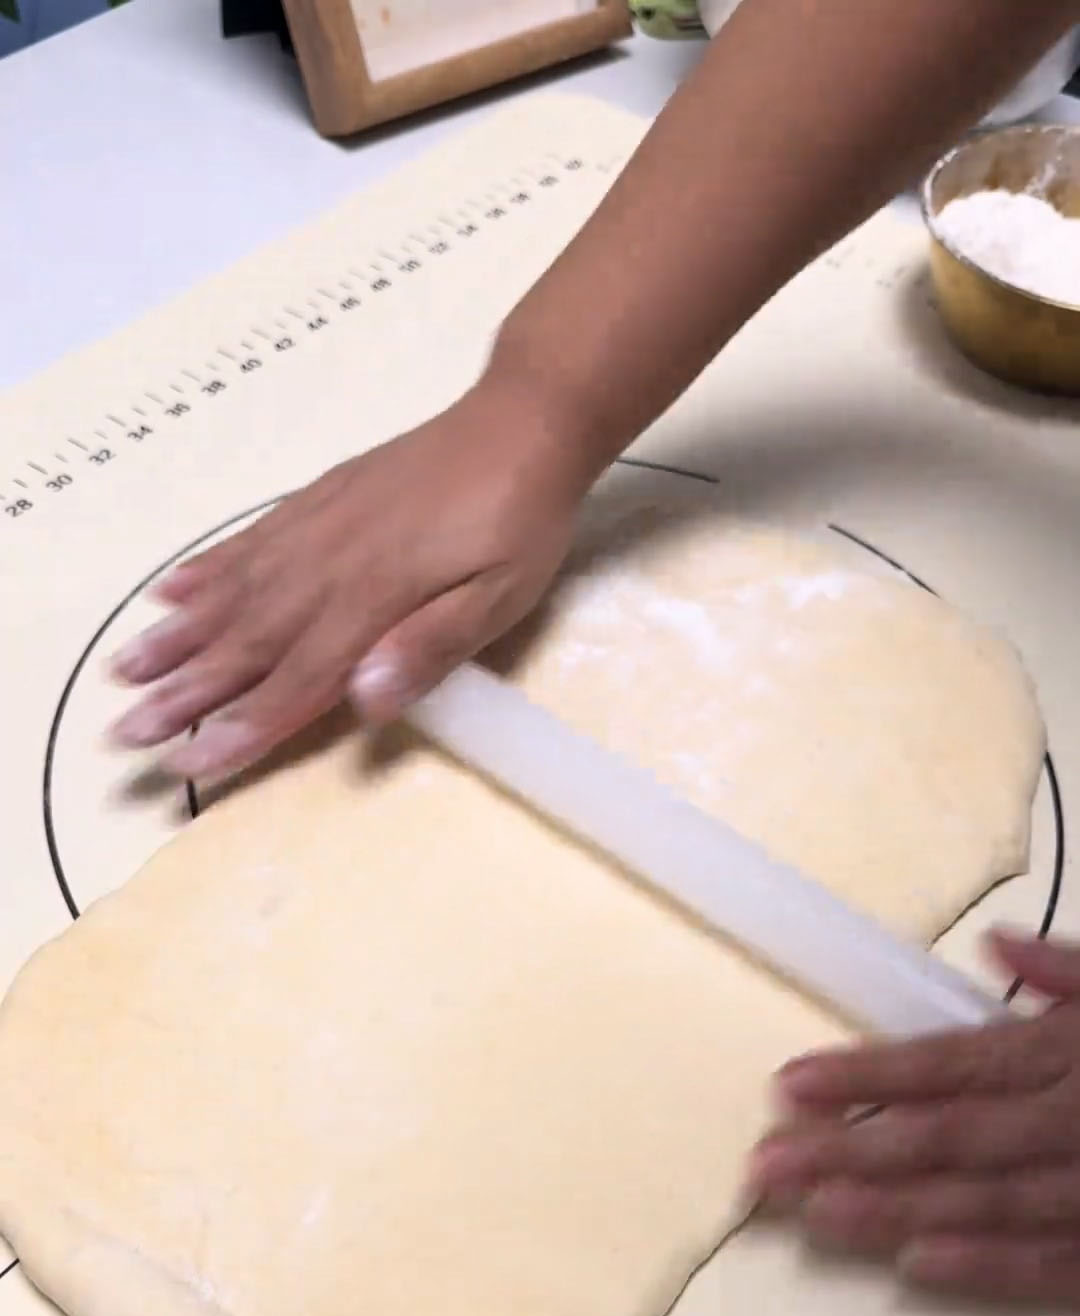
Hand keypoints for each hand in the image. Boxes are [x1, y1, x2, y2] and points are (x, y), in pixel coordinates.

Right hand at [107, 382, 586, 780]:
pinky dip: (205, 569)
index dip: (242, 726)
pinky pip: (248, 540)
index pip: (297, 678)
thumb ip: (431, 646)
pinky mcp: (318, 498)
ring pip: (233, 591)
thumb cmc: (521, 521)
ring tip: (123, 670)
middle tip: (122, 733)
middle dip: (185, 691)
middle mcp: (329, 564)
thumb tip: (363, 701)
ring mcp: (316, 526)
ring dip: (176, 635)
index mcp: (376, 597)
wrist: (520, 420)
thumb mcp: (502, 595)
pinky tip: (170, 590)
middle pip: (247, 640)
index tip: (188, 763)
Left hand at [748, 930, 1079, 1306]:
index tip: (790, 1084)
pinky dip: (988, 1268)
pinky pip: (1054, 1263)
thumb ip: (1073, 972)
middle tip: (765, 1165)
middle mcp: (1073, 1119)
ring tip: (810, 1213)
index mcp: (1067, 1053)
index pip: (947, 1061)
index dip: (866, 1073)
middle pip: (943, 1137)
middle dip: (849, 1150)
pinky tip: (916, 1269)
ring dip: (892, 1210)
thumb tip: (998, 937)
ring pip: (982, 1203)